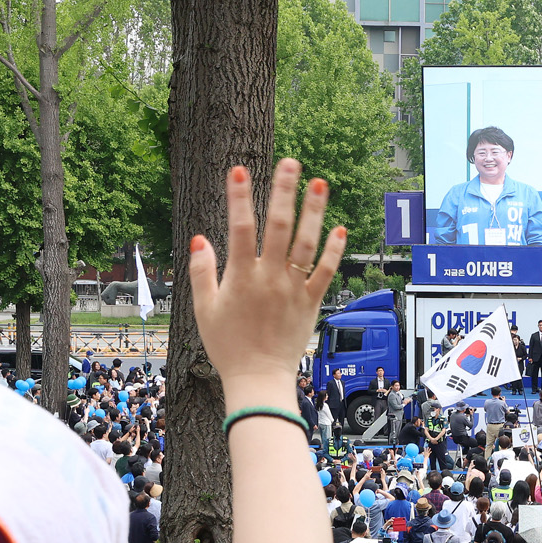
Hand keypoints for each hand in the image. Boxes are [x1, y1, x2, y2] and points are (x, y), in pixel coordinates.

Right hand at [188, 162, 346, 407]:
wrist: (258, 379)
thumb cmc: (228, 346)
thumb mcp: (204, 309)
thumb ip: (202, 272)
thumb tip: (201, 239)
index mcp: (241, 277)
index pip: (239, 228)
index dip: (239, 198)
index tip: (238, 170)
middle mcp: (269, 278)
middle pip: (279, 227)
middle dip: (284, 192)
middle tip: (291, 163)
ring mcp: (293, 290)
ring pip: (306, 244)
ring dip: (314, 212)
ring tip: (321, 183)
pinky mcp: (311, 303)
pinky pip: (325, 273)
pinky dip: (334, 251)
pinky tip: (340, 228)